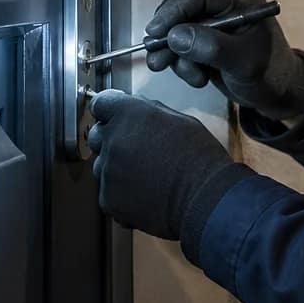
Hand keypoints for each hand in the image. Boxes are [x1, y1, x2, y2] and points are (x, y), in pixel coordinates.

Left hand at [87, 89, 238, 240]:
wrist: (206, 199)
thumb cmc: (201, 160)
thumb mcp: (182, 121)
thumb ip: (152, 111)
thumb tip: (137, 108)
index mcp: (131, 114)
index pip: (101, 103)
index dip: (109, 111)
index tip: (114, 117)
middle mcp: (114, 139)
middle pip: (97, 135)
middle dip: (112, 139)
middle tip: (138, 150)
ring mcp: (108, 170)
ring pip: (101, 165)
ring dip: (116, 168)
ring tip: (146, 175)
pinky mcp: (108, 198)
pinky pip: (107, 191)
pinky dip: (121, 193)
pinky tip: (146, 192)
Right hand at [145, 0, 303, 121]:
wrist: (279, 96)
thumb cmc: (271, 75)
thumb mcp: (245, 63)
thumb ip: (212, 47)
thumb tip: (175, 35)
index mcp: (242, 2)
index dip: (174, 10)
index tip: (155, 32)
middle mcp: (225, 7)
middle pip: (182, 7)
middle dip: (168, 34)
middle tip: (159, 60)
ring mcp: (214, 25)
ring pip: (177, 28)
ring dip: (174, 54)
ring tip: (193, 77)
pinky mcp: (205, 42)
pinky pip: (180, 46)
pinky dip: (181, 63)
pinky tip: (198, 78)